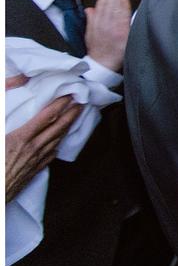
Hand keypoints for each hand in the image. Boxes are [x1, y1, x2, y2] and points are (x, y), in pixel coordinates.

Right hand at [5, 76, 81, 202]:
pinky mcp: (34, 171)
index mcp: (21, 138)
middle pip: (58, 128)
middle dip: (71, 114)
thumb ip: (3, 119)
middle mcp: (33, 148)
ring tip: (75, 118)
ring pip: (57, 141)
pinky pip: (50, 155)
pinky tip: (59, 142)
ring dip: (67, 127)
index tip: (69, 94)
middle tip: (82, 103)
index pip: (47, 117)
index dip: (60, 104)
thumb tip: (7, 101)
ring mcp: (35, 160)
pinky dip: (57, 145)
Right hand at [84, 0, 130, 71]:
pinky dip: (123, 6)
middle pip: (108, 2)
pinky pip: (121, 17)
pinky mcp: (120, 33)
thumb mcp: (90, 34)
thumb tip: (89, 8)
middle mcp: (102, 23)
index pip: (102, 2)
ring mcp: (111, 27)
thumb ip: (91, 20)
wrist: (102, 63)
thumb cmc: (97, 49)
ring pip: (114, 7)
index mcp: (95, 22)